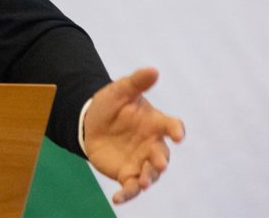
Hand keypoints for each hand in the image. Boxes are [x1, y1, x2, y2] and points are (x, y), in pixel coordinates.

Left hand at [84, 67, 184, 204]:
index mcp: (155, 123)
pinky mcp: (127, 174)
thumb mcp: (120, 91)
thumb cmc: (112, 105)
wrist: (91, 123)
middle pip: (162, 155)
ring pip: (150, 174)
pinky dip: (126, 195)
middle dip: (161, 160)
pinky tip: (117, 198)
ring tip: (143, 182)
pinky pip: (130, 187)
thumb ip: (136, 82)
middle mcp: (152, 144)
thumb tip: (153, 69)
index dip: (176, 130)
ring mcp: (141, 161)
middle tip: (159, 164)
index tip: (178, 134)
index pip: (171, 126)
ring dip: (148, 179)